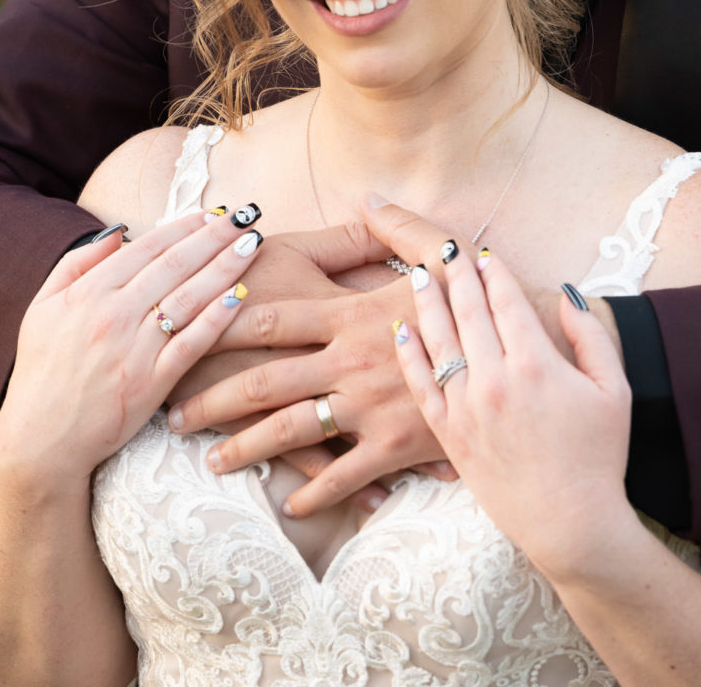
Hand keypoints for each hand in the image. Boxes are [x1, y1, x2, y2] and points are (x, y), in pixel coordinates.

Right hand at [0, 213, 262, 485]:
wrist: (41, 440)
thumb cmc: (42, 371)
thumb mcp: (43, 307)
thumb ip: (76, 263)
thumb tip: (117, 231)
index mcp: (89, 293)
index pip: (147, 247)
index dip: (184, 226)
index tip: (212, 212)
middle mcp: (114, 315)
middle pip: (176, 265)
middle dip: (215, 235)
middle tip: (247, 215)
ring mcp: (135, 350)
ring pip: (189, 298)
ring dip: (225, 267)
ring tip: (252, 244)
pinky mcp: (152, 384)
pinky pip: (191, 344)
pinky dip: (216, 319)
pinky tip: (240, 297)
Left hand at [169, 200, 467, 515]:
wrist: (525, 353)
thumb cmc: (479, 300)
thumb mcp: (440, 252)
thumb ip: (397, 226)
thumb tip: (367, 197)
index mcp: (352, 313)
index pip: (272, 319)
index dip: (224, 324)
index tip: (186, 330)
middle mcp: (350, 360)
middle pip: (267, 381)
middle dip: (215, 399)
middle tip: (175, 413)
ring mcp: (369, 406)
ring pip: (292, 431)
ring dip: (247, 447)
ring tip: (212, 461)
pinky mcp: (394, 445)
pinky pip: (343, 474)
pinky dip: (313, 491)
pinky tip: (289, 504)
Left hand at [394, 247, 637, 580]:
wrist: (571, 523)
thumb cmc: (599, 456)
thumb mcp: (614, 389)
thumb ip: (589, 336)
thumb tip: (564, 295)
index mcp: (537, 364)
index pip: (507, 302)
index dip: (494, 273)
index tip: (485, 254)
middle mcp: (496, 380)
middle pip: (469, 312)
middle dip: (457, 275)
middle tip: (448, 251)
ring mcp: (468, 408)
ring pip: (439, 341)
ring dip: (428, 302)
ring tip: (418, 273)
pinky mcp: (449, 435)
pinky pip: (421, 385)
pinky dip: (409, 353)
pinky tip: (401, 328)